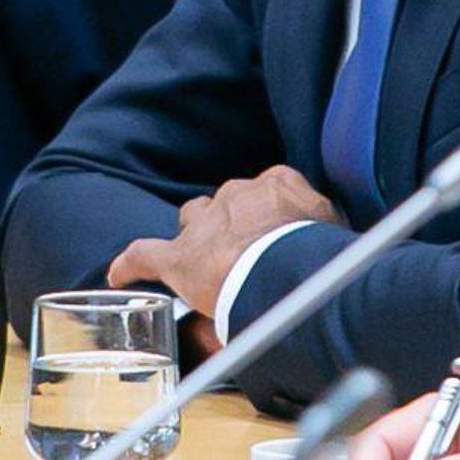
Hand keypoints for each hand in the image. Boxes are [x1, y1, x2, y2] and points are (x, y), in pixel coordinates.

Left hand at [105, 165, 342, 316]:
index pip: (268, 192)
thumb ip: (328, 232)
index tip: (276, 234)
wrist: (285, 273)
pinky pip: (144, 254)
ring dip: (197, 238)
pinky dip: (130, 265)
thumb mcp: (334, 233)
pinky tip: (118, 275)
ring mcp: (205, 224)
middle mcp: (237, 195)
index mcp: (277, 185)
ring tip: (204, 262)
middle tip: (246, 256)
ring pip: (193, 220)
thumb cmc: (318, 255)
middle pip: (227, 204)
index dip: (269, 216)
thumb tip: (341, 255)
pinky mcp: (178, 257)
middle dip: (232, 225)